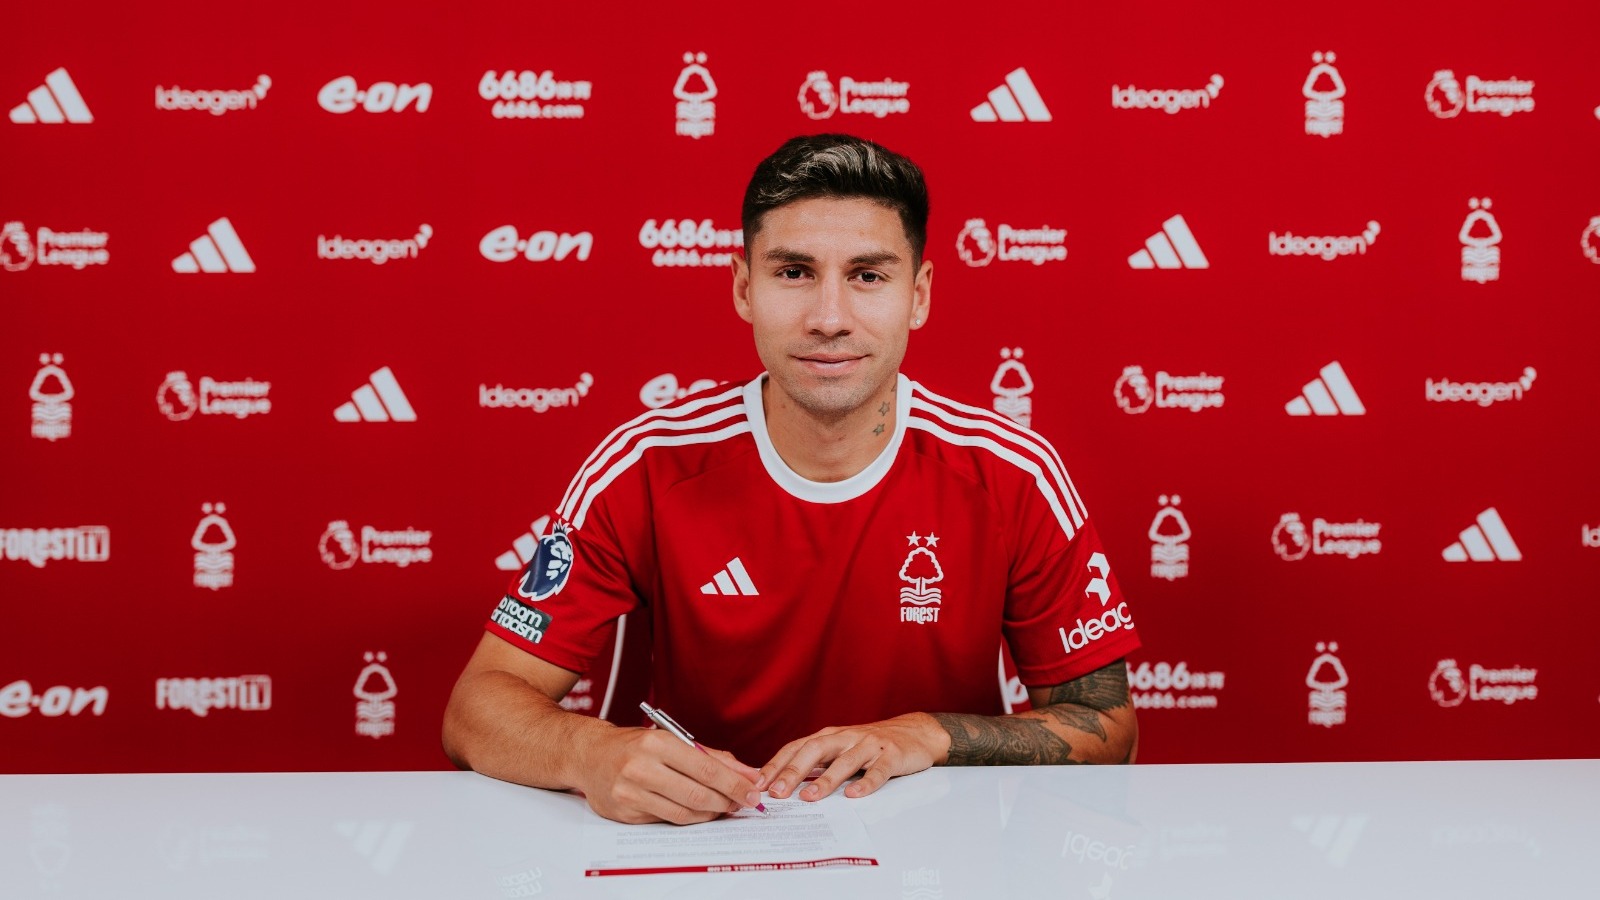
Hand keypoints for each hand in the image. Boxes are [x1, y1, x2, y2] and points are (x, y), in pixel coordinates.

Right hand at [576, 727, 763, 824]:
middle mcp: (642, 767)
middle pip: (697, 794)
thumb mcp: (672, 740)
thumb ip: (710, 756)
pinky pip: (666, 820)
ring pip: (683, 813)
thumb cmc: (635, 746)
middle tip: (742, 803)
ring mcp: (631, 792)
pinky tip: (697, 811)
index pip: (707, 769)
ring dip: (709, 813)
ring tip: (722, 807)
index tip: (754, 792)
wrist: (589, 756)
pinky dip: (687, 818)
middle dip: (726, 802)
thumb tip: (747, 773)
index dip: (735, 784)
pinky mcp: (625, 812)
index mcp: (657, 743)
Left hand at [757, 713, 949, 801]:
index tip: (757, 783)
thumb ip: (816, 762)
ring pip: (845, 761)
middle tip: (776, 792)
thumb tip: (781, 783)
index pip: (796, 748)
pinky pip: (878, 770)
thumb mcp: (841, 748)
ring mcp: (870, 745)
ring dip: (826, 780)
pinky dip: (866, 783)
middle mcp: (846, 737)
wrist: (916, 732)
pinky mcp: (892, 755)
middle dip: (793, 771)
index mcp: (830, 737)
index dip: (776, 764)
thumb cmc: (871, 744)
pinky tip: (854, 795)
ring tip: (810, 797)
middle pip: (814, 751)